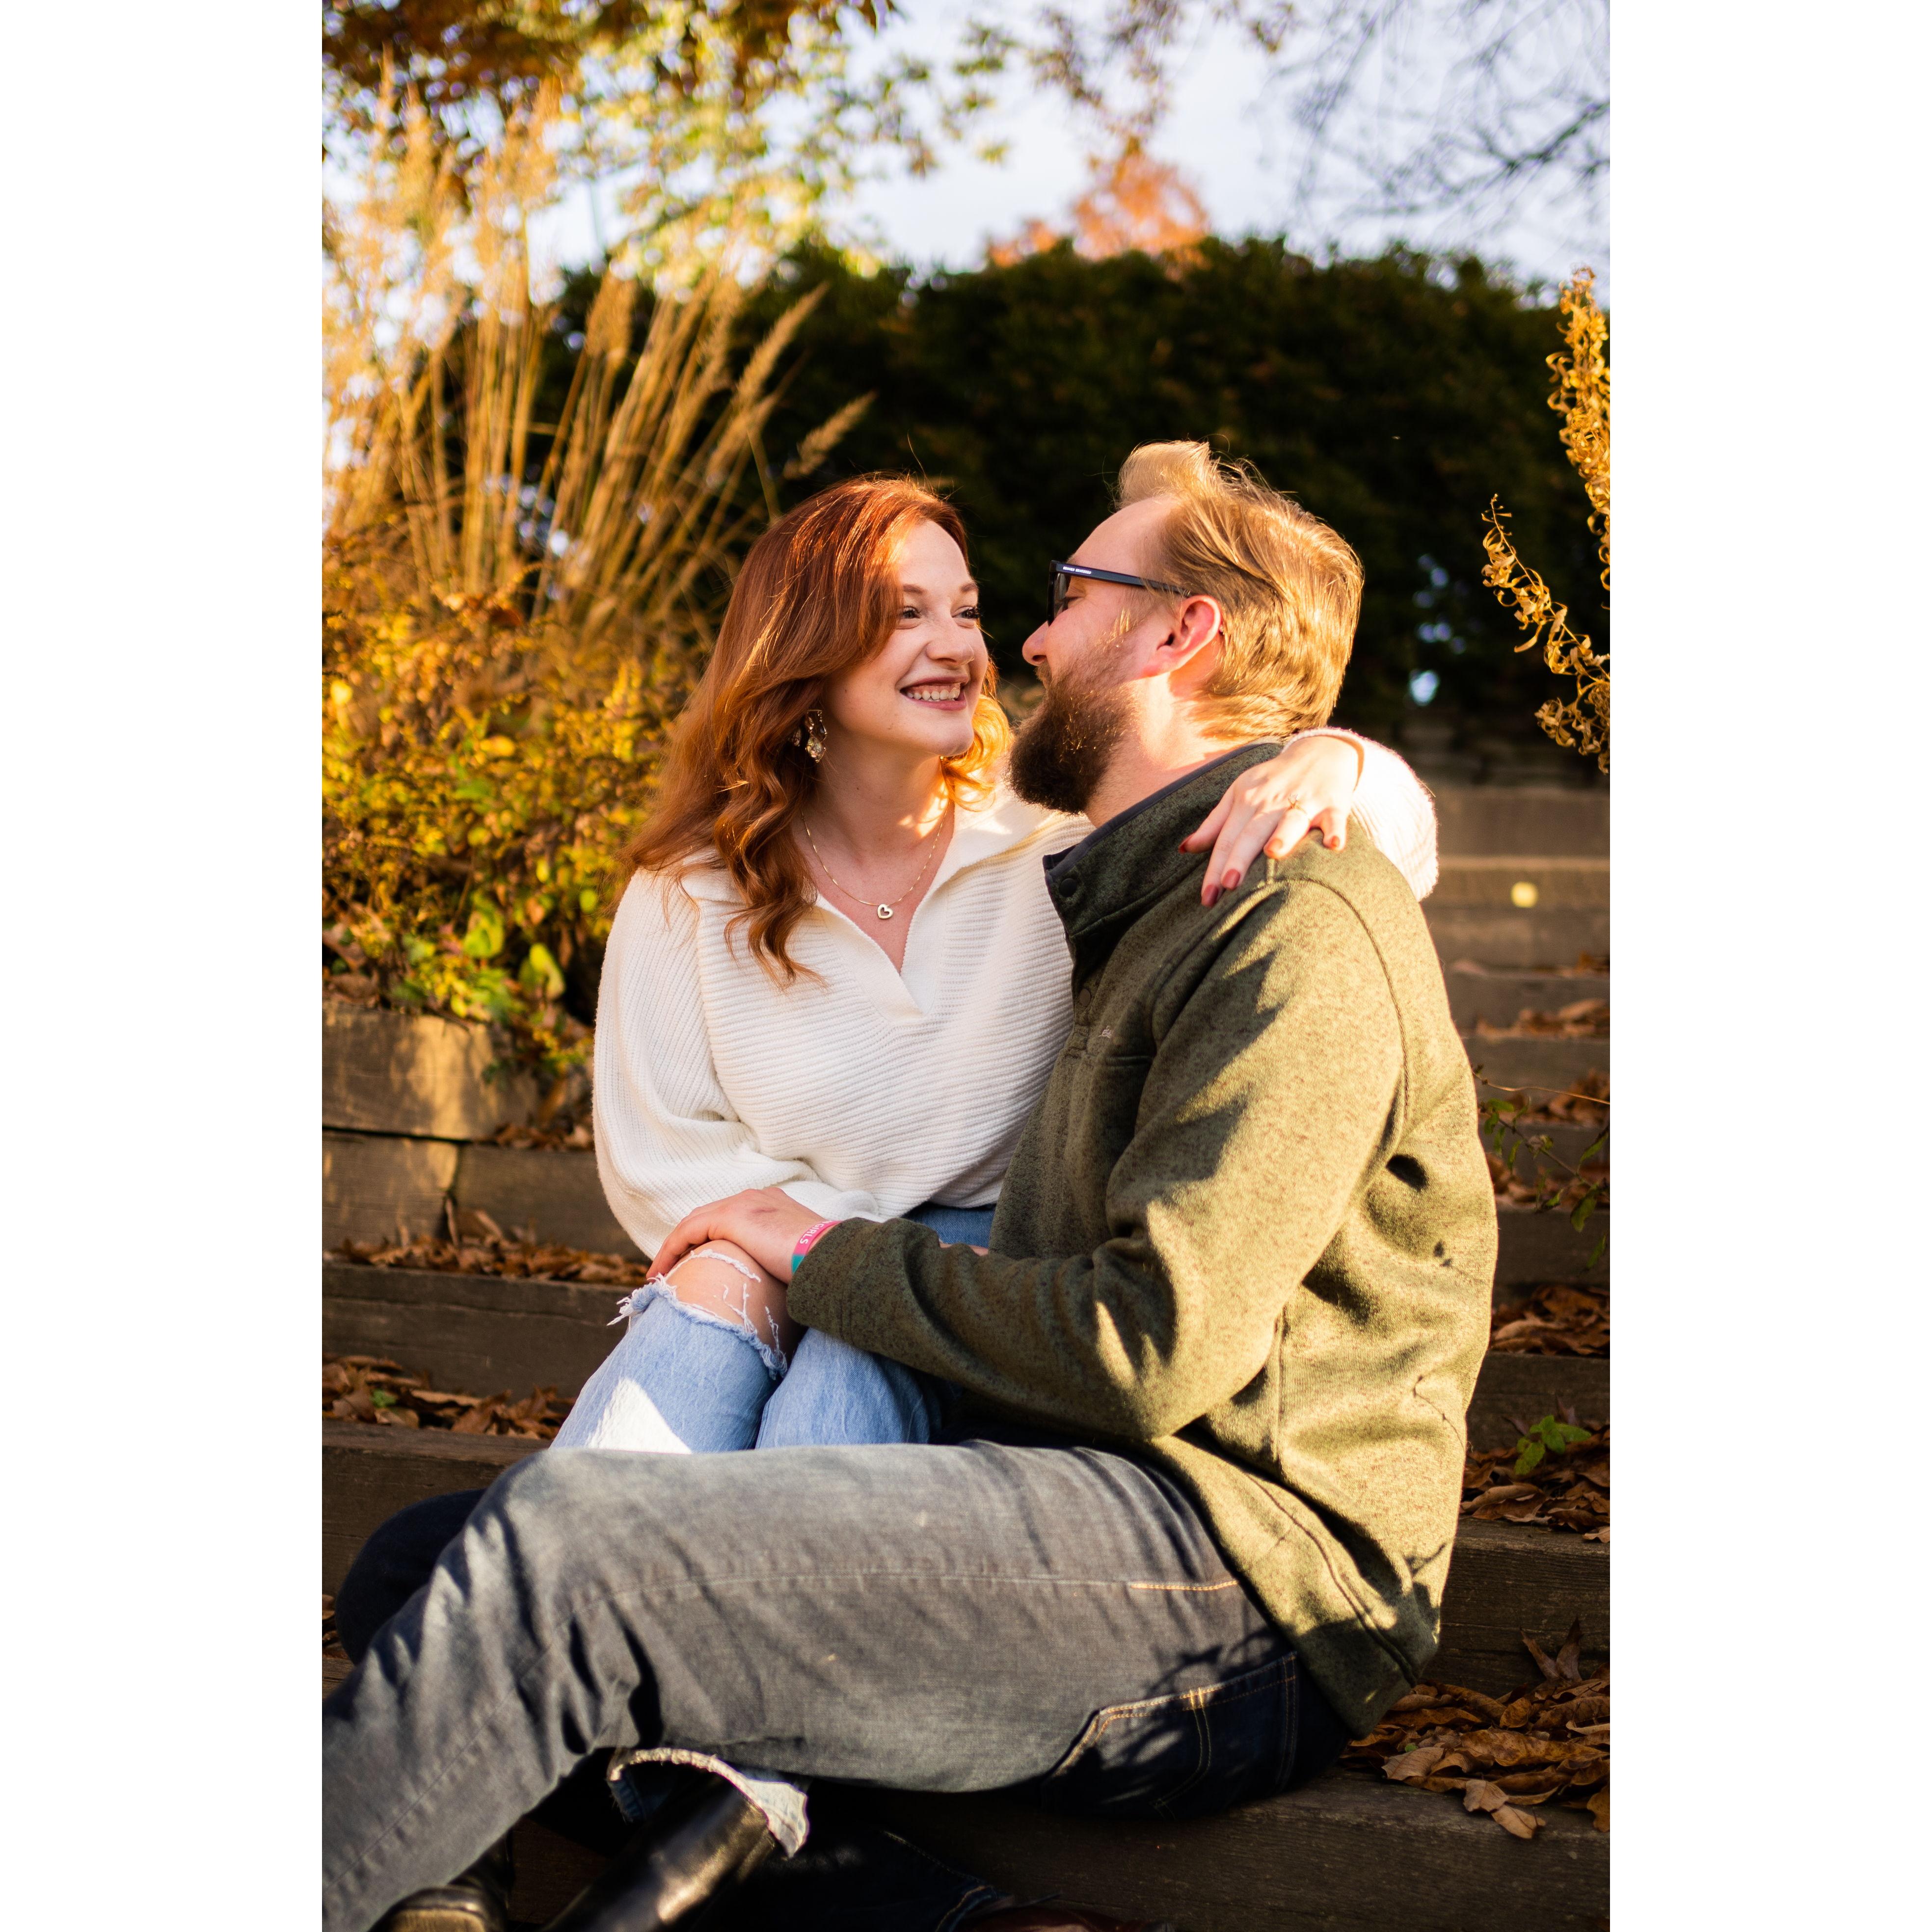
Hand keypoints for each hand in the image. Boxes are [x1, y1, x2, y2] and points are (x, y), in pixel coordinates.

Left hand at [651, 1187, 824, 1283]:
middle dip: (686, 1242)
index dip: (710, 1239)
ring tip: (660, 1275)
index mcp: (773, 1203)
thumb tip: (778, 1283)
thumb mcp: (798, 1256)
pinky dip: (670, 1251)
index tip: (698, 1263)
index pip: (731, 1217)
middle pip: (708, 1217)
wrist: (830, 1256)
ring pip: (693, 1224)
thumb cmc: (822, 1264)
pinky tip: (661, 1273)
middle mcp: (755, 1197)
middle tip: (671, 1269)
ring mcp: (742, 1203)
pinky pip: (687, 1233)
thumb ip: (782, 1257)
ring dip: (673, 1249)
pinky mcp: (730, 1217)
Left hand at [1179, 733, 1361, 906]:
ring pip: (1291, 821)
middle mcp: (1272, 801)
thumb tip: (1185, 848)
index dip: (1215, 868)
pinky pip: (1335, 818)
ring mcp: (1303, 801)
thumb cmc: (1272, 781)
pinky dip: (1336, 830)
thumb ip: (1214, 824)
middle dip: (1240, 858)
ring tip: (1273, 853)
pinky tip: (1334, 845)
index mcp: (1246, 801)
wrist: (1319, 752)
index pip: (1226, 839)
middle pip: (1252, 832)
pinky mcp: (1333, 803)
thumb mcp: (1238, 794)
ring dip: (1283, 835)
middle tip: (1229, 884)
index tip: (1207, 898)